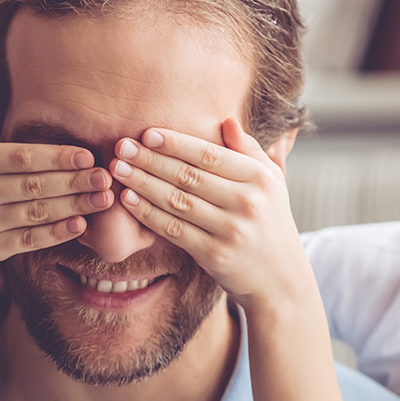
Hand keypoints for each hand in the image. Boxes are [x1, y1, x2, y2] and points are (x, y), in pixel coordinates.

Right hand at [0, 78, 113, 264]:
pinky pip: (30, 240)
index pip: (22, 158)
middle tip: (106, 178)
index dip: (57, 158)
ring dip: (74, 206)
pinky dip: (58, 232)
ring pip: (37, 213)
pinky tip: (82, 224)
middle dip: (74, 182)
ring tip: (104, 199)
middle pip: (34, 186)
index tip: (89, 156)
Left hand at [112, 118, 312, 312]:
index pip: (210, 155)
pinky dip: (149, 214)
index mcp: (261, 178)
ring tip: (119, 169)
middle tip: (121, 146)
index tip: (147, 134)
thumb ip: (250, 151)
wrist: (280, 279)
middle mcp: (248, 202)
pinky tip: (129, 200)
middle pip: (189, 175)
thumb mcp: (273, 183)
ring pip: (177, 201)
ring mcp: (231, 230)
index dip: (176, 143)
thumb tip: (226, 121)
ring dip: (143, 183)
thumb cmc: (270, 223)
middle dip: (150, 159)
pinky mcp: (216, 255)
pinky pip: (174, 230)